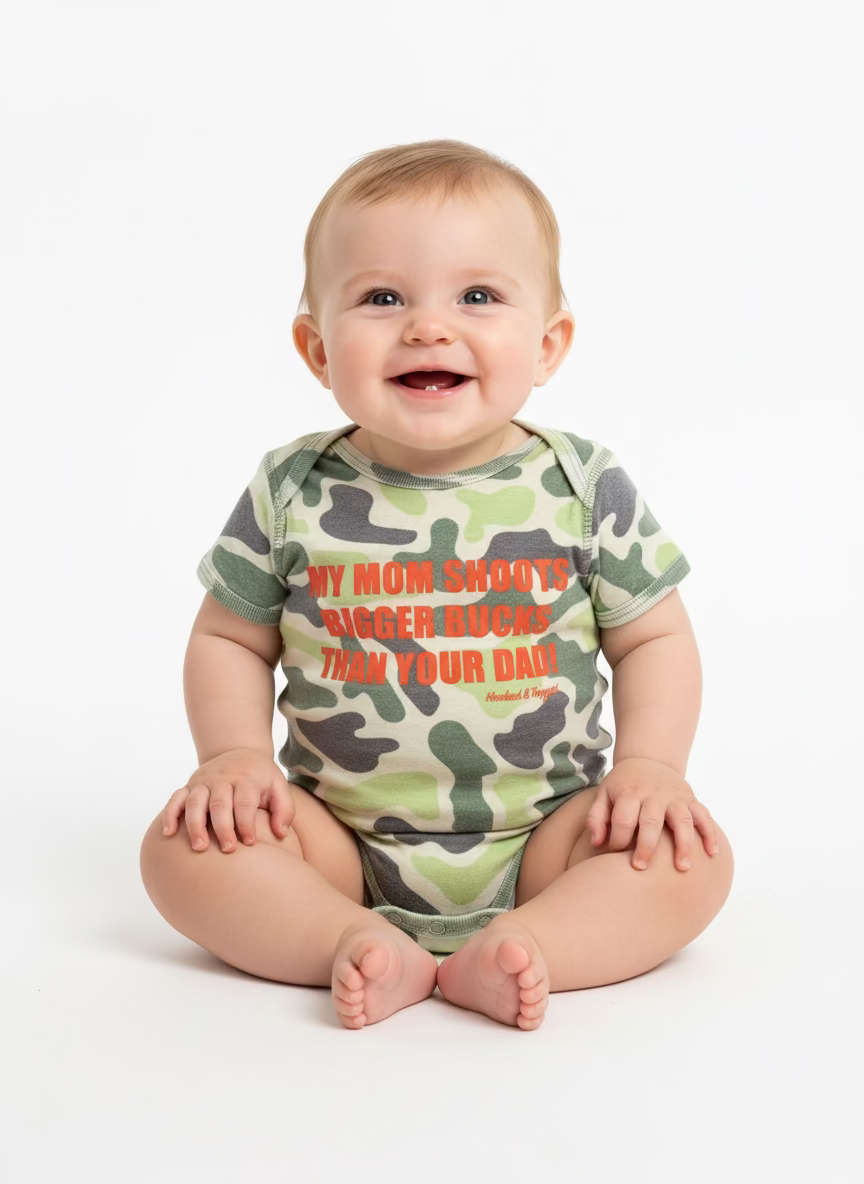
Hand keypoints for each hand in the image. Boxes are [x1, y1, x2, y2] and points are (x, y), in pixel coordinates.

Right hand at [160, 747, 296, 852]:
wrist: (240, 751)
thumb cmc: (261, 777)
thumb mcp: (279, 786)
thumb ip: (284, 809)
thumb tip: (280, 834)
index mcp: (246, 779)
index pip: (244, 802)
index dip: (246, 823)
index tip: (250, 843)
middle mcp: (223, 778)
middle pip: (219, 803)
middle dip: (223, 828)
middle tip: (228, 850)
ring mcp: (204, 781)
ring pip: (195, 802)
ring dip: (195, 825)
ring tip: (199, 847)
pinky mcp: (190, 785)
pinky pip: (176, 798)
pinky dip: (170, 814)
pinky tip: (168, 833)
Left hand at [586, 757, 718, 871]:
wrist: (648, 759)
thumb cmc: (623, 785)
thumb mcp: (604, 794)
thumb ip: (596, 818)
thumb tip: (597, 844)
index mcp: (629, 793)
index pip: (623, 819)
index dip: (617, 840)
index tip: (614, 854)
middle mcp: (653, 794)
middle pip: (651, 821)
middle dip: (646, 846)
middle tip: (640, 868)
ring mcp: (674, 797)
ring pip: (682, 820)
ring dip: (683, 844)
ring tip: (682, 867)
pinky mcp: (690, 799)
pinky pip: (703, 815)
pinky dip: (710, 833)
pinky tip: (712, 853)